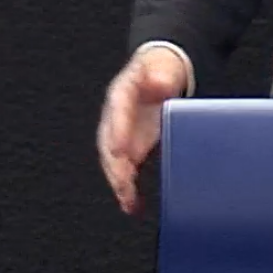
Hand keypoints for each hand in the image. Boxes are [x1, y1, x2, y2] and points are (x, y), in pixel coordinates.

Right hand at [96, 46, 188, 215]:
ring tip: (129, 202)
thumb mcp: (163, 67)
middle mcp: (116, 117)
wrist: (161, 73)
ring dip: (120, 183)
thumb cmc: (160, 70)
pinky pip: (125, 170)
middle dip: (115, 166)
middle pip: (109, 143)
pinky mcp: (130, 148)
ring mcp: (121, 134)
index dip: (118, 132)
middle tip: (124, 185)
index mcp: (122, 94)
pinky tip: (133, 206)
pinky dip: (128, 189)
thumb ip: (161, 74)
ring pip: (113, 162)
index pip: (117, 112)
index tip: (120, 150)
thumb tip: (160, 82)